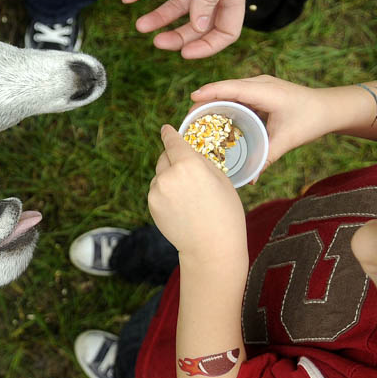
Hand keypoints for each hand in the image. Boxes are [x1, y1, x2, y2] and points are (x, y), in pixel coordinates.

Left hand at [148, 124, 245, 266]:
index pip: (173, 142)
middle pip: (165, 157)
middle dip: (173, 158)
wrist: (211, 247)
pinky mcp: (151, 204)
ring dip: (169, 177)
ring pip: (160, 175)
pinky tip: (181, 206)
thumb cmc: (225, 212)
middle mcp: (168, 174)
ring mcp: (157, 191)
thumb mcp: (221, 179)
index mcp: (189, 164)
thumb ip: (201, 161)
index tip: (166, 129)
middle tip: (187, 170)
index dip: (169, 134)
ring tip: (189, 196)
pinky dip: (165, 192)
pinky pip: (157, 190)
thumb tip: (188, 153)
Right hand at [190, 75, 329, 172]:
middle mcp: (259, 84)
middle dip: (205, 102)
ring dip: (212, 104)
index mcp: (265, 91)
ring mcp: (259, 87)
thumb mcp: (287, 140)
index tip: (192, 100)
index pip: (232, 88)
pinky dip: (224, 107)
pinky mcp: (259, 93)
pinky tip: (215, 121)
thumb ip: (267, 157)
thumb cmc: (310, 120)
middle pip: (225, 89)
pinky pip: (236, 97)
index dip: (211, 92)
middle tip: (188, 120)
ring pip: (229, 93)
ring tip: (196, 121)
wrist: (329, 109)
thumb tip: (250, 178)